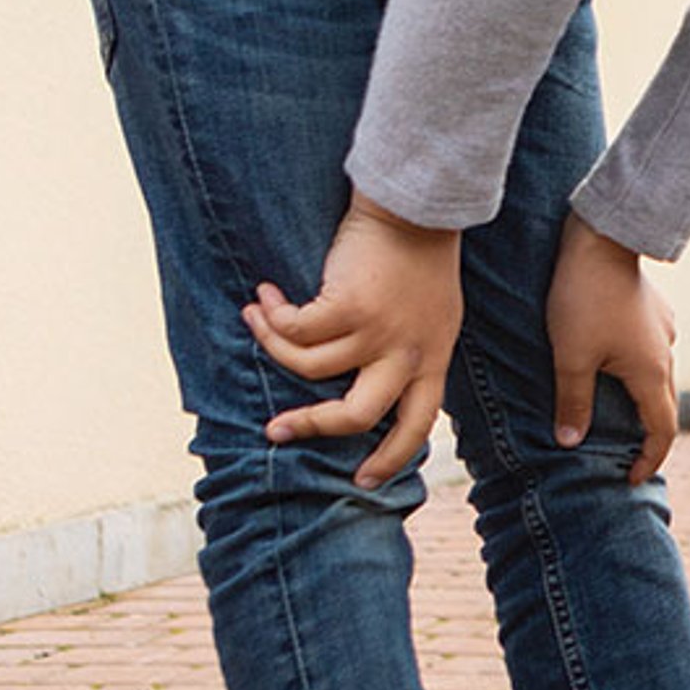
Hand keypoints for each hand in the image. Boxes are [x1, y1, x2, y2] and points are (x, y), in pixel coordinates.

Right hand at [246, 193, 463, 487]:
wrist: (416, 209)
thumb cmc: (421, 259)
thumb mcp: (433, 316)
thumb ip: (411, 351)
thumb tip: (367, 382)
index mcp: (432, 359)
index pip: (417, 424)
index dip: (390, 457)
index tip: (364, 480)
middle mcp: (408, 353)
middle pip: (359, 415)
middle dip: (312, 427)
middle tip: (275, 430)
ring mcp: (379, 331)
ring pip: (309, 367)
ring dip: (272, 346)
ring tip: (257, 321)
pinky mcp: (351, 307)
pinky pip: (295, 329)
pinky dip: (271, 317)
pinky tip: (264, 297)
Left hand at [546, 215, 682, 483]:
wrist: (601, 241)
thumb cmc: (582, 300)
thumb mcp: (570, 357)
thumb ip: (573, 403)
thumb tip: (571, 442)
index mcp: (650, 374)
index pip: (661, 431)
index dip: (649, 459)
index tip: (631, 478)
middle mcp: (666, 356)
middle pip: (663, 406)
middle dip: (646, 434)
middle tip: (623, 452)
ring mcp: (663, 331)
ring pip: (656, 377)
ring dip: (639, 398)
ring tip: (612, 407)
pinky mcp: (654, 312)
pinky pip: (649, 352)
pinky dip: (635, 369)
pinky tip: (610, 361)